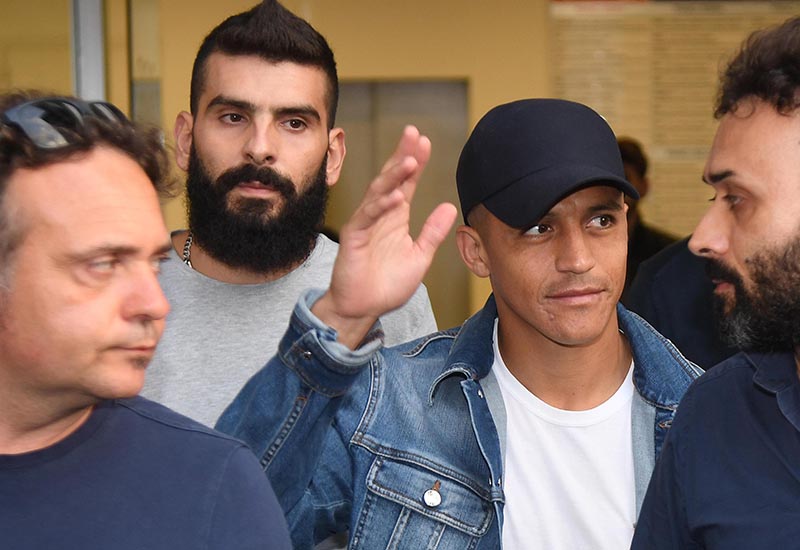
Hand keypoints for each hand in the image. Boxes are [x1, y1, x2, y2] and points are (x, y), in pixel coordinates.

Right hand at [312, 126, 457, 348]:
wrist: (363, 309)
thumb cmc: (386, 285)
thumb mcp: (419, 257)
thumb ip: (433, 232)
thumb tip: (450, 207)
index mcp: (395, 217)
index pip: (406, 183)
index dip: (415, 163)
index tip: (425, 142)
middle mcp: (379, 215)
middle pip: (391, 179)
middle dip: (402, 156)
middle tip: (413, 135)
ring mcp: (365, 224)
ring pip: (378, 193)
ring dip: (393, 177)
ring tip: (410, 161)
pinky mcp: (353, 238)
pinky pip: (367, 217)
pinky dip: (381, 206)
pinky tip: (395, 196)